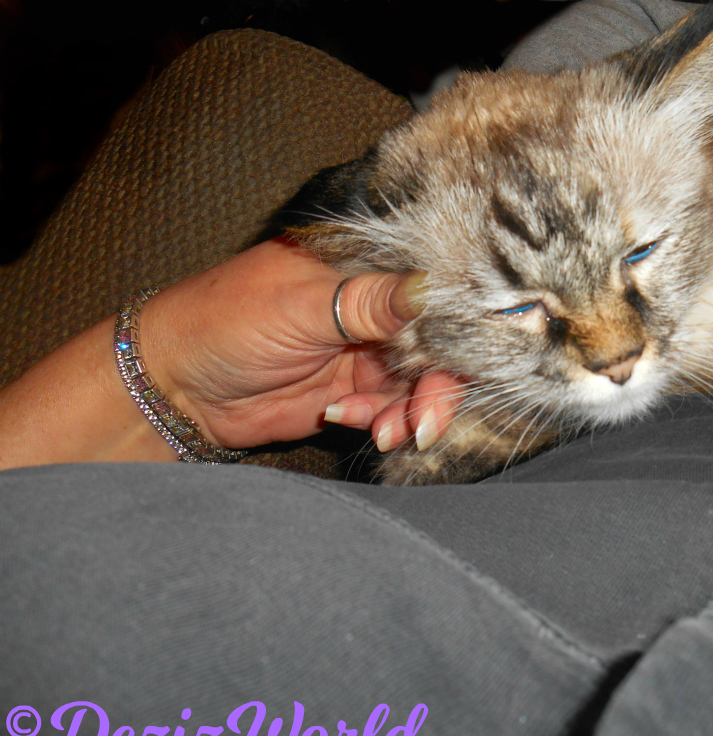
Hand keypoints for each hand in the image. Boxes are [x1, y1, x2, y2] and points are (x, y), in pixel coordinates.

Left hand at [142, 239, 463, 452]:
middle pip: (435, 341)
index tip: (477, 352)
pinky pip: (392, 408)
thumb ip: (368, 303)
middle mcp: (368, 306)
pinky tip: (360, 425)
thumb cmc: (223, 323)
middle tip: (426, 417)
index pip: (427, 284)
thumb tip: (434, 290)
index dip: (457, 317)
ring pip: (418, 381)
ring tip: (394, 432)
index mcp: (358, 266)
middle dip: (438, 382)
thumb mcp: (299, 307)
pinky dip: (387, 422)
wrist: (175, 388)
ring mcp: (363, 350)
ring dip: (414, 410)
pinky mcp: (352, 392)